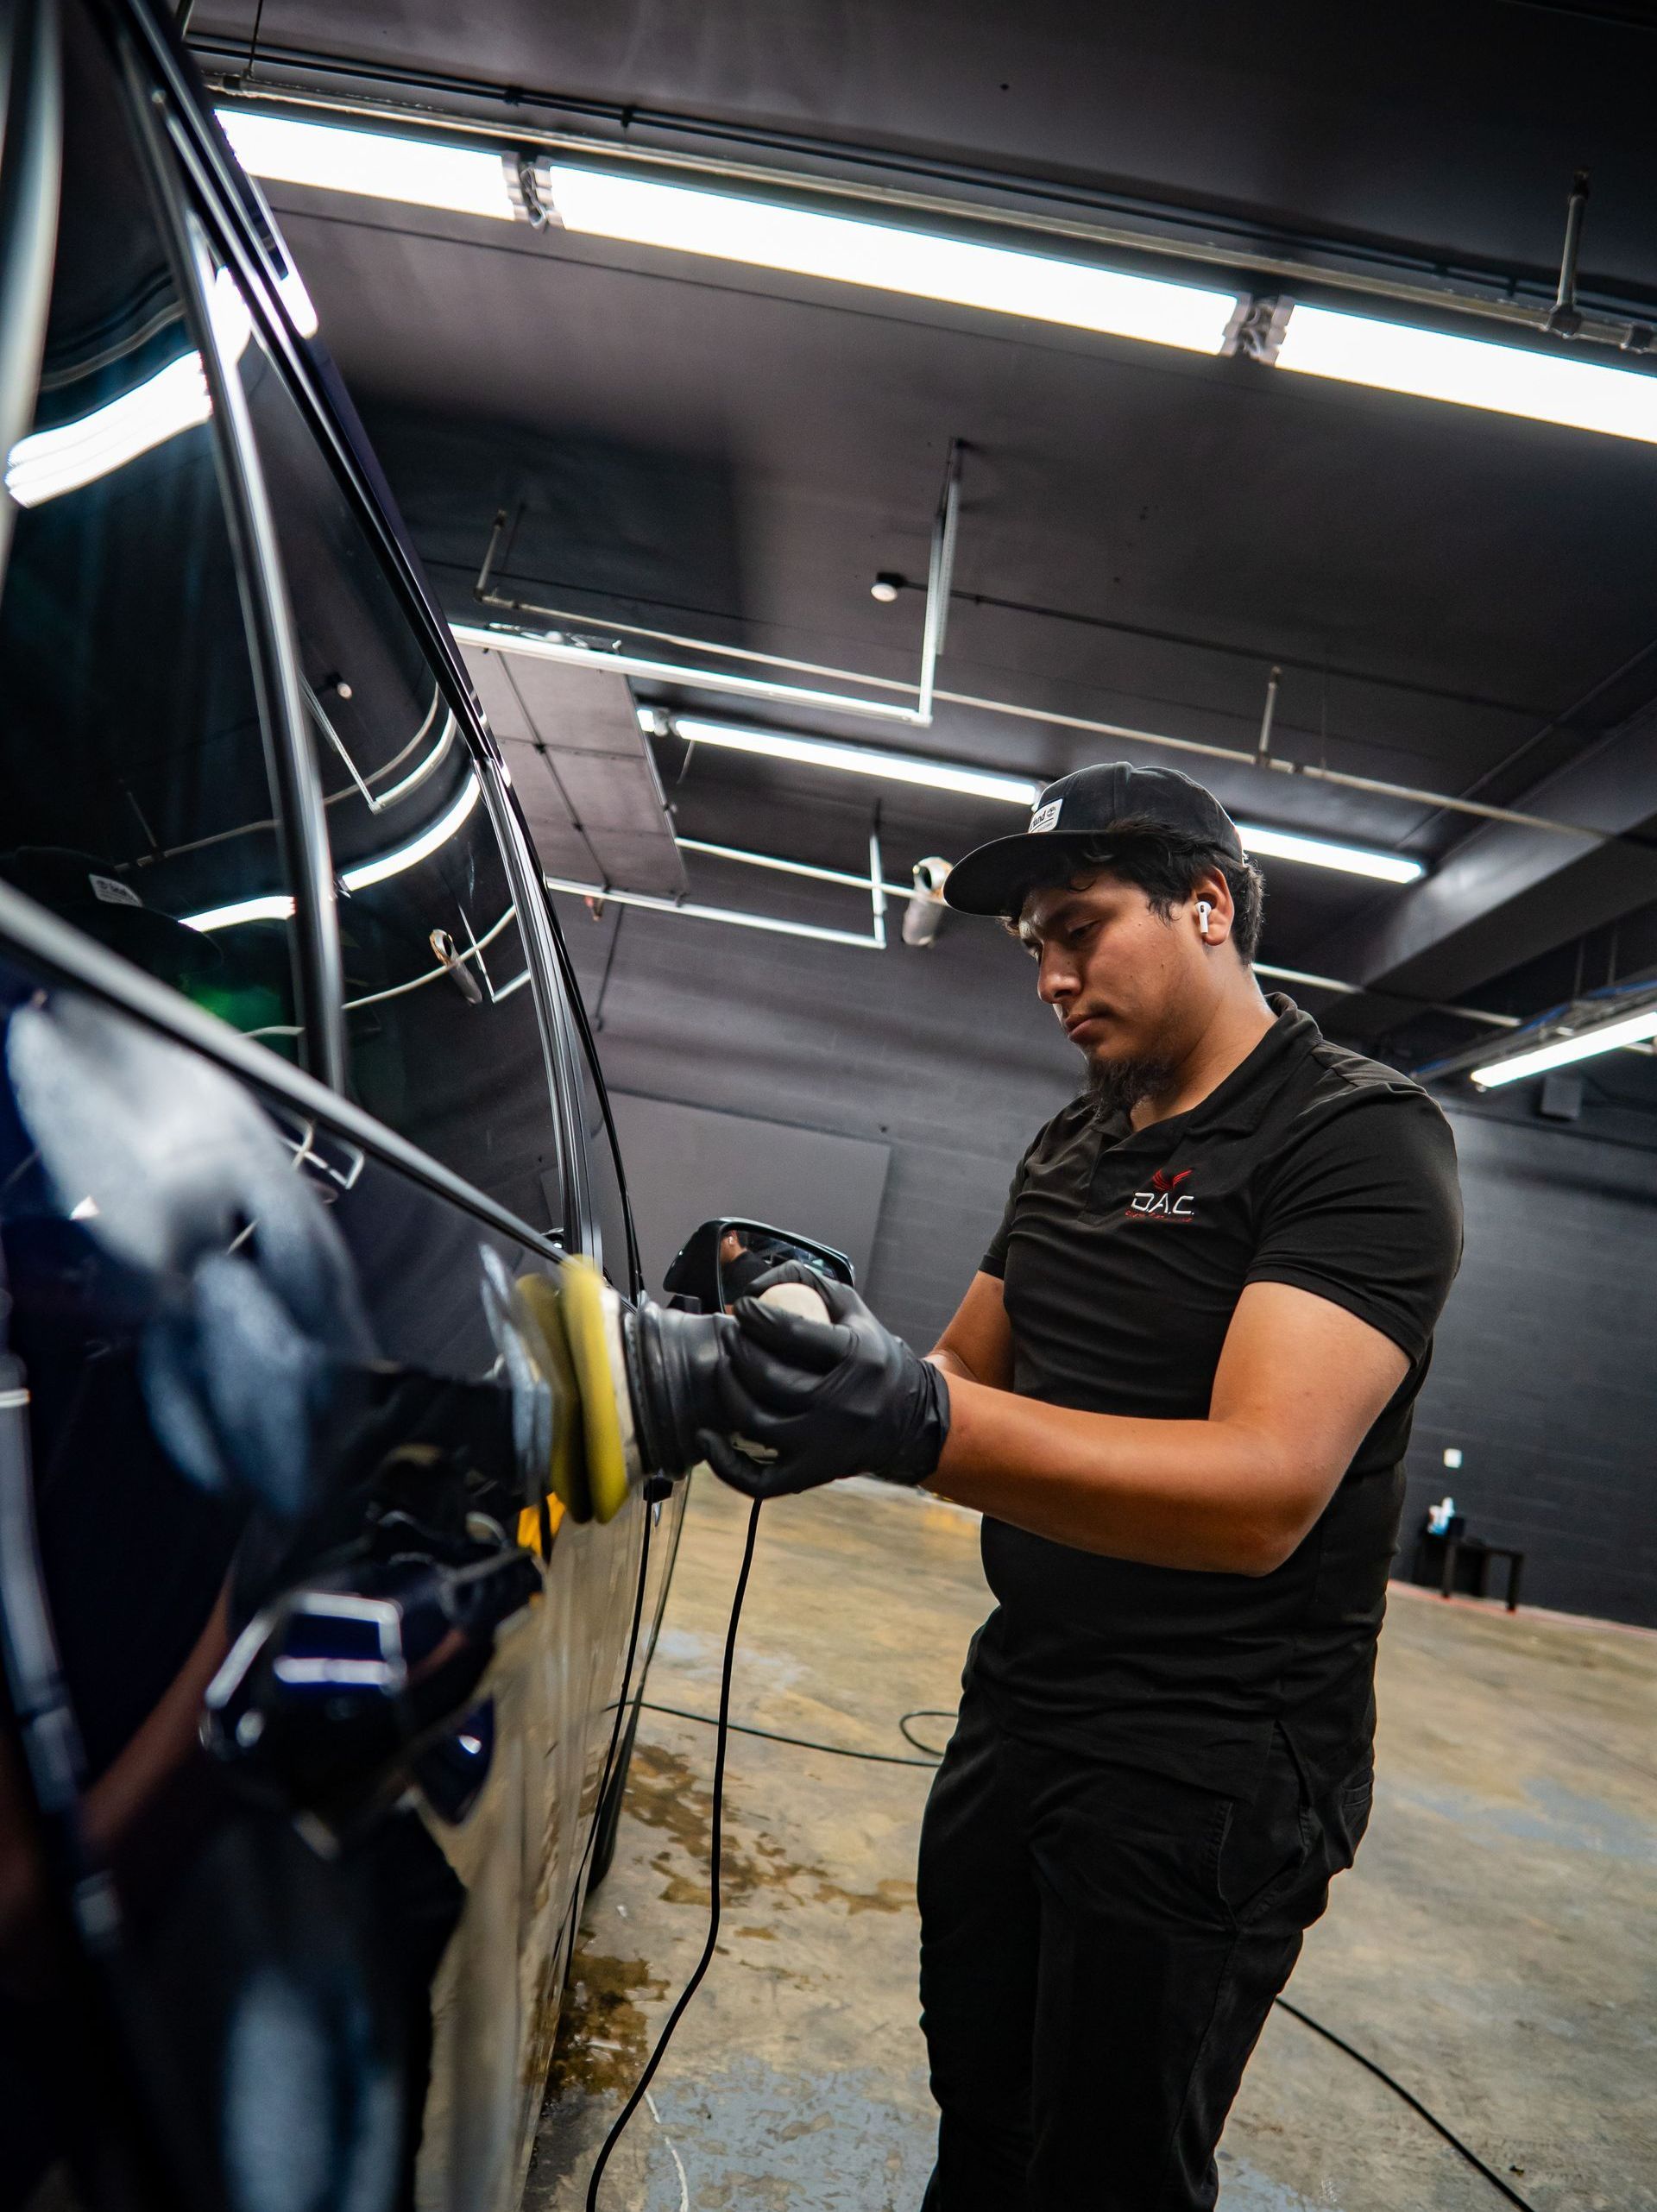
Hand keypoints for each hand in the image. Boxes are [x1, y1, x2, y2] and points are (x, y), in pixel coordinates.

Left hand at [696, 1264, 949, 1499]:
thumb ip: (809, 1283)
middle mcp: (841, 1405)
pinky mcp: (811, 1474)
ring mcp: (824, 1445)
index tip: (743, 1308)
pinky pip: (757, 1479)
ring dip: (727, 1390)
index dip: (756, 1316)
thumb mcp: (854, 1311)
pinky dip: (724, 1462)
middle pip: (768, 1377)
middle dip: (737, 1349)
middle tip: (730, 1334)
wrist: (908, 1419)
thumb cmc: (871, 1358)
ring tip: (723, 1367)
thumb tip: (756, 1284)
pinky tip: (708, 1435)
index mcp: (856, 1358)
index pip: (792, 1332)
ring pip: (755, 1420)